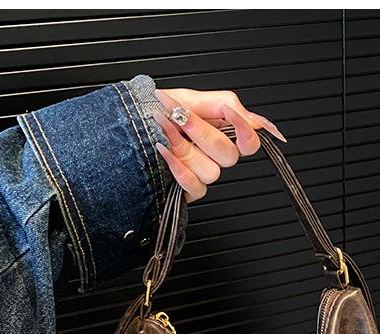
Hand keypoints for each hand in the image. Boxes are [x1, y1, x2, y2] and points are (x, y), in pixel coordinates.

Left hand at [153, 89, 285, 201]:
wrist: (125, 125)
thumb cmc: (155, 111)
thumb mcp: (189, 98)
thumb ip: (224, 104)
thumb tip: (253, 119)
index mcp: (219, 133)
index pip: (249, 143)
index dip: (247, 134)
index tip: (233, 116)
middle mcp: (212, 156)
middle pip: (229, 156)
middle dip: (202, 133)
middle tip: (181, 115)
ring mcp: (201, 173)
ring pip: (212, 172)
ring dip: (185, 149)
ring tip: (163, 129)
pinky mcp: (188, 190)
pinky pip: (196, 187)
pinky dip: (179, 169)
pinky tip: (164, 151)